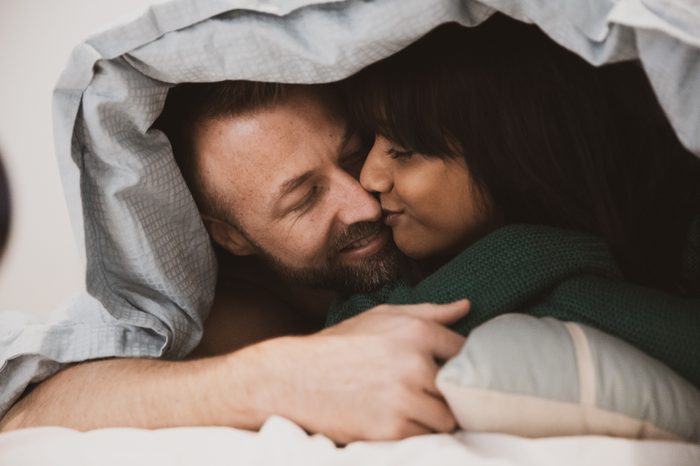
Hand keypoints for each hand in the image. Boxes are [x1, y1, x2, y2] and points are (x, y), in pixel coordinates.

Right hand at [249, 300, 468, 442]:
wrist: (294, 379)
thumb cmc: (339, 345)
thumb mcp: (380, 316)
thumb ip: (427, 311)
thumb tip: (466, 306)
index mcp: (415, 331)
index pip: (463, 350)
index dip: (455, 361)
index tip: (444, 367)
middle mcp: (413, 363)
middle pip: (458, 388)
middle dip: (444, 391)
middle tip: (425, 390)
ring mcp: (404, 398)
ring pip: (446, 418)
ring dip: (432, 415)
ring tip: (409, 406)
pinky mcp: (392, 429)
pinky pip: (425, 437)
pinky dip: (414, 432)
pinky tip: (394, 418)